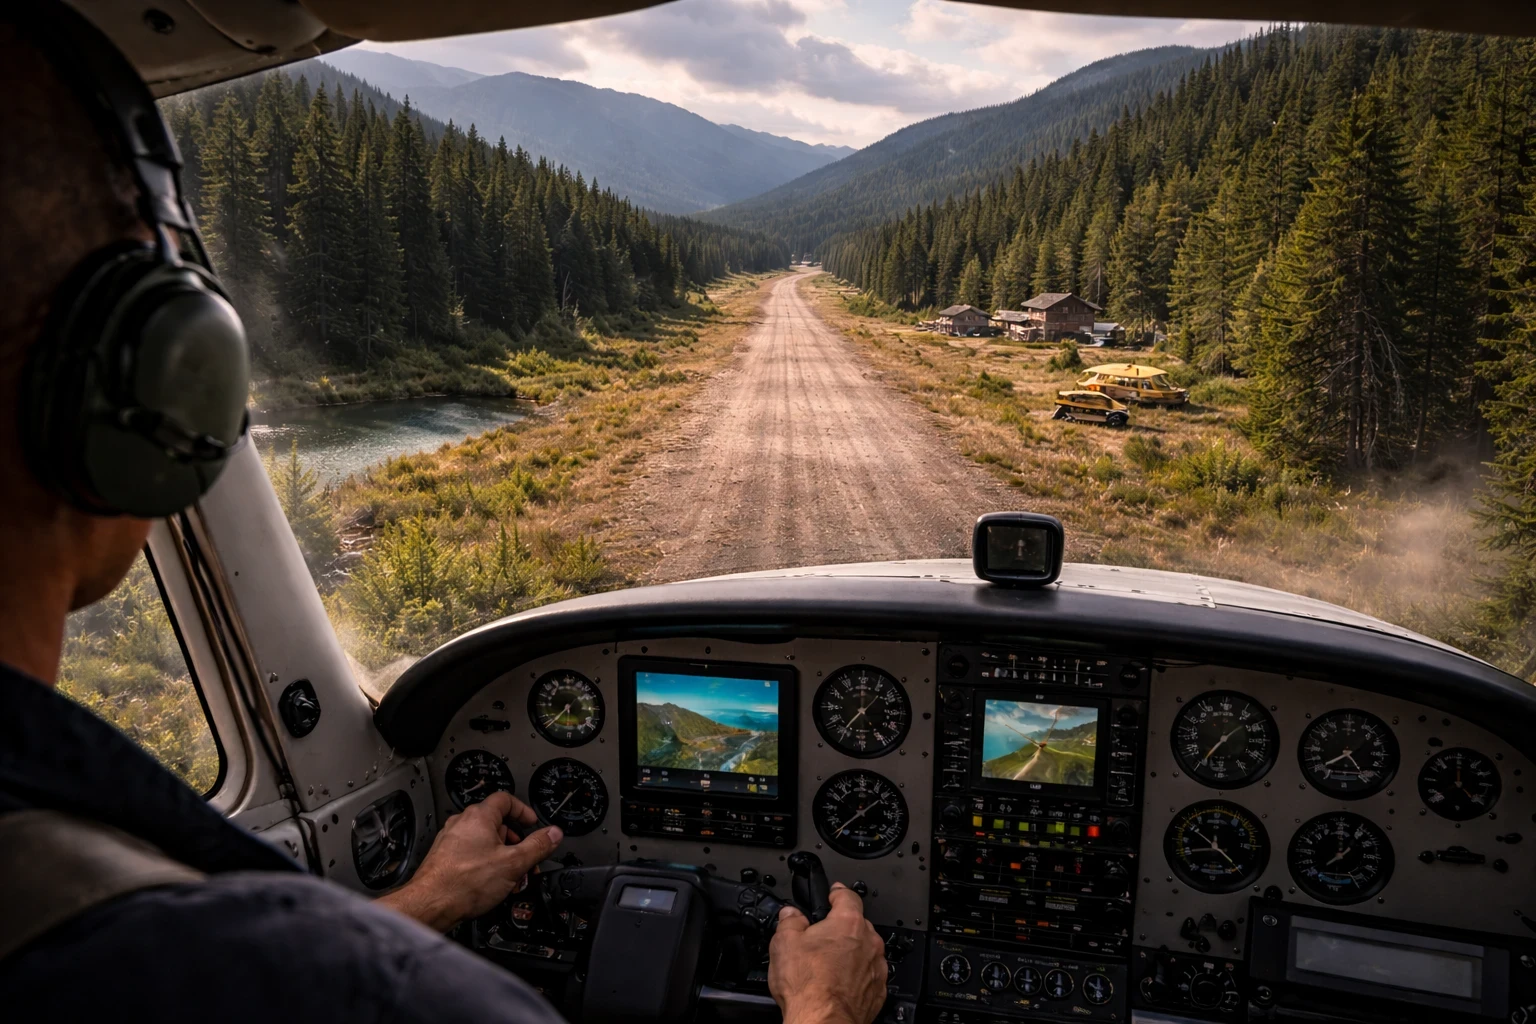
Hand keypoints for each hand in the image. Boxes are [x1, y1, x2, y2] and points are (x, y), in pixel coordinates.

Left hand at [376, 791, 562, 931]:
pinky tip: (491, 883)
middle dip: (515, 840)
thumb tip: (553, 834)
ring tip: (510, 875)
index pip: (506, 800)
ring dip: (501, 854)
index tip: (533, 824)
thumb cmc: (463, 883)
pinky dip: (485, 863)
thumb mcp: (513, 864)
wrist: (431, 904)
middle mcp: (462, 823)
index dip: (523, 811)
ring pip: (483, 840)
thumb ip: (538, 846)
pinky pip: (471, 853)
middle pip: (496, 822)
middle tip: (525, 857)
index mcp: (479, 816)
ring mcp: (450, 840)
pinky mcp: (444, 857)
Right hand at [769, 882, 886, 1023]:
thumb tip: (790, 915)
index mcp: (848, 923)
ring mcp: (875, 968)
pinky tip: (837, 984)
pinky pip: (868, 976)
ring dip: (850, 954)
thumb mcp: (784, 943)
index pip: (848, 896)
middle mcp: (868, 942)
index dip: (838, 892)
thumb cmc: (808, 986)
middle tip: (821, 939)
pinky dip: (856, 977)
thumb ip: (789, 921)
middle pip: (857, 925)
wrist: (823, 1021)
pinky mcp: (877, 991)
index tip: (834, 893)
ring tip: (827, 966)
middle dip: (840, 928)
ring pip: (864, 951)